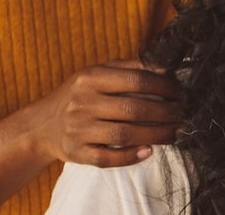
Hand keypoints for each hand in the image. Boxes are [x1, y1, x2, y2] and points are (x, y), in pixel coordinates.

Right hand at [20, 59, 181, 166]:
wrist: (41, 125)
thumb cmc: (78, 95)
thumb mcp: (96, 73)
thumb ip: (128, 68)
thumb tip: (165, 67)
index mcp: (89, 78)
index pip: (136, 79)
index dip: (163, 87)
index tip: (179, 92)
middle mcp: (82, 102)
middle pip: (134, 109)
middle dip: (165, 113)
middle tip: (183, 114)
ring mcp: (78, 129)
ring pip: (125, 134)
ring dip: (156, 135)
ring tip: (175, 132)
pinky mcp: (76, 153)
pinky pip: (108, 158)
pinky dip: (131, 156)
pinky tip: (148, 151)